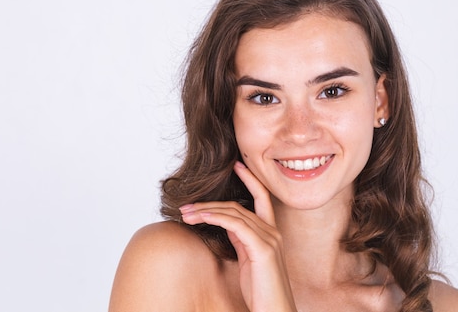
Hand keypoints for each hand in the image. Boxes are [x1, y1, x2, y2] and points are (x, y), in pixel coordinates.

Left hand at [180, 161, 296, 311]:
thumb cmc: (261, 293)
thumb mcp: (248, 261)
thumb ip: (241, 241)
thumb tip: (226, 226)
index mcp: (270, 234)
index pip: (261, 198)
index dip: (251, 179)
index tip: (237, 165)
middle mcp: (272, 232)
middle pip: (238, 205)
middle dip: (209, 203)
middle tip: (185, 206)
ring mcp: (270, 240)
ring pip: (234, 213)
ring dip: (205, 210)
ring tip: (185, 213)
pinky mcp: (263, 249)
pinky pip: (236, 225)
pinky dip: (217, 217)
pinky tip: (202, 217)